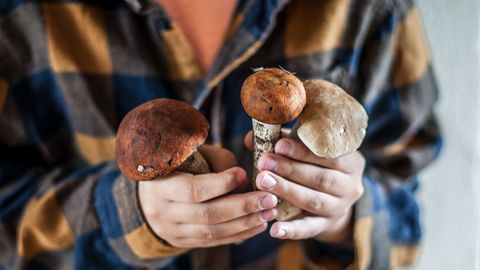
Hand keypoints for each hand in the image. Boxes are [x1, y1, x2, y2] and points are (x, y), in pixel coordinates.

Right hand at [138, 145, 277, 247]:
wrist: (151, 192)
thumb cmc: (179, 164)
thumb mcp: (193, 153)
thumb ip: (218, 161)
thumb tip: (243, 177)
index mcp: (160, 185)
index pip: (193, 190)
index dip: (221, 184)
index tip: (244, 174)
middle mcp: (162, 212)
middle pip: (207, 214)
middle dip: (242, 206)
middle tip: (269, 198)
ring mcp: (171, 231)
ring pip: (212, 232)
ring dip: (245, 223)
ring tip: (269, 213)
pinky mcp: (182, 242)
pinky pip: (214, 242)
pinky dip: (238, 234)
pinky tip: (258, 225)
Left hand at [244, 132, 364, 243]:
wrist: (334, 194)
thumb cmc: (315, 162)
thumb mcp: (307, 147)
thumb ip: (283, 140)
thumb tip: (251, 138)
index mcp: (351, 162)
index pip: (329, 155)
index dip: (303, 151)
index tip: (279, 145)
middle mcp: (350, 186)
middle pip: (320, 178)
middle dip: (289, 170)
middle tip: (264, 162)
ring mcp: (339, 208)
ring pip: (313, 201)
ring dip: (286, 191)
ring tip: (262, 181)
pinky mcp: (326, 225)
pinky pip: (309, 229)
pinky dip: (292, 230)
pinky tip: (274, 229)